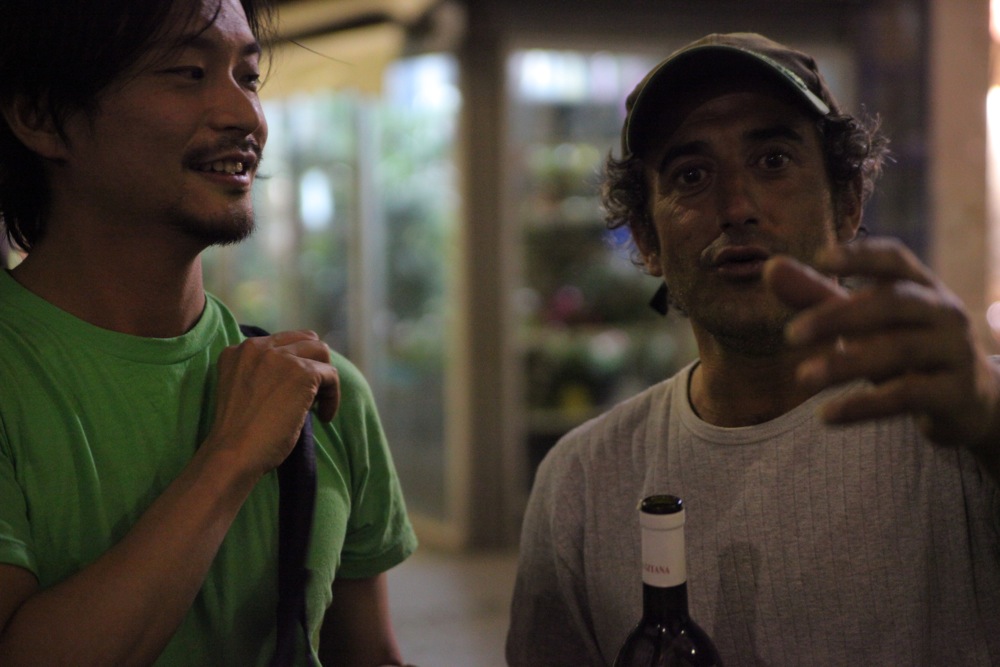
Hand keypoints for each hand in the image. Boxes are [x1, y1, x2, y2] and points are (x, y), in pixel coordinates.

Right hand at [208, 330, 339, 475]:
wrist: (233, 453)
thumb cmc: (238, 435)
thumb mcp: (244, 390)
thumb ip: (263, 374)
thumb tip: (300, 376)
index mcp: (238, 350)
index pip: (281, 342)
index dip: (295, 362)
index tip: (297, 388)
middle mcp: (257, 346)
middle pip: (304, 340)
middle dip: (313, 363)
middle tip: (313, 393)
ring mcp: (280, 356)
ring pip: (321, 352)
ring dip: (324, 377)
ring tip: (318, 405)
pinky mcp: (302, 372)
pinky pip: (331, 375)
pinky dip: (333, 397)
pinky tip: (324, 417)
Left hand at [763, 237, 999, 457]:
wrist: (971, 401)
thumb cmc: (905, 347)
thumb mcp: (864, 322)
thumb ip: (817, 295)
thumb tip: (770, 266)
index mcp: (919, 286)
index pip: (893, 259)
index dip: (860, 255)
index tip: (820, 258)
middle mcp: (942, 311)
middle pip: (891, 303)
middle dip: (838, 316)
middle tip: (790, 335)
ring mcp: (954, 351)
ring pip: (898, 350)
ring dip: (845, 364)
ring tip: (802, 378)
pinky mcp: (955, 393)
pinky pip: (907, 395)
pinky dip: (864, 405)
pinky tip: (825, 416)